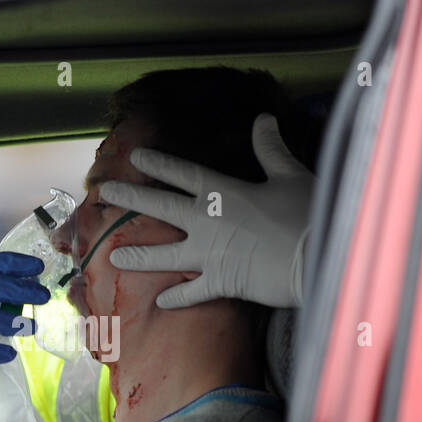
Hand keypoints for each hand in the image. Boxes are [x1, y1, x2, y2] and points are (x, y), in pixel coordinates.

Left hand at [101, 112, 312, 308]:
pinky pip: (191, 292)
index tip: (135, 157)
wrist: (316, 257)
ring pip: (164, 255)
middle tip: (105, 193)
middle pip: (161, 206)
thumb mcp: (289, 174)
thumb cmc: (306, 213)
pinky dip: (177, 297)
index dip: (158, 163)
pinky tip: (161, 301)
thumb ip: (270, 149)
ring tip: (113, 257)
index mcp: (223, 192)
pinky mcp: (221, 282)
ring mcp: (210, 254)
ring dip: (138, 256)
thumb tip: (264, 119)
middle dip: (131, 198)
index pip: (183, 173)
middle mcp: (207, 221)